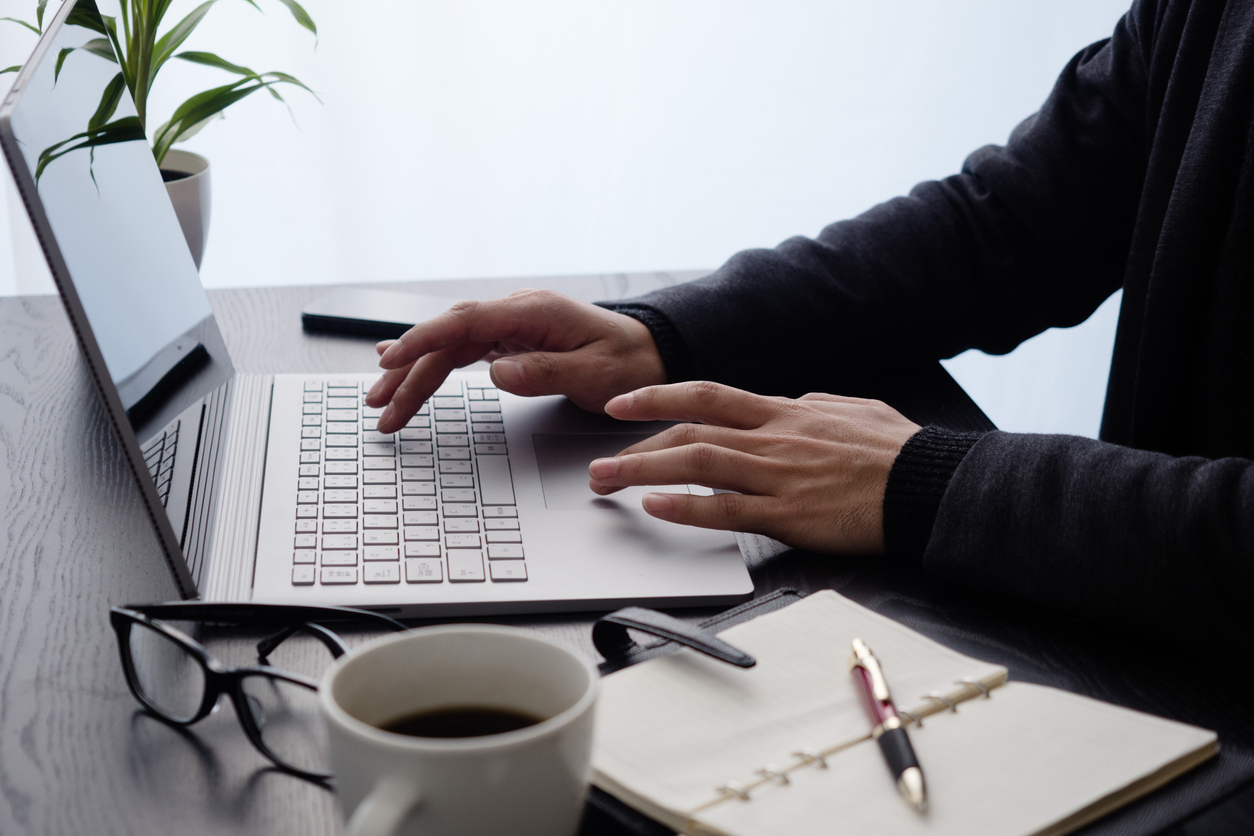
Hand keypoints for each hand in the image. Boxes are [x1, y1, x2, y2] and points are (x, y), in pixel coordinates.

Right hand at [366, 289, 665, 433]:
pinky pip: (463, 350)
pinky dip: (433, 363)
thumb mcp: (595, 374)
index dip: (423, 339)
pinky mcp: (512, 340)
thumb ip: (546, 373)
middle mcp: (517, 313)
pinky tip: (405, 367)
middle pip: (448, 337)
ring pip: (450, 346)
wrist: (650, 355)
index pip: (465, 321)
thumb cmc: (629, 364)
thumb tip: (498, 371)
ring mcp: (512, 326)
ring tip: (383, 401)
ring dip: (415, 373)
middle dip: (408, 369)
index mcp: (534, 312)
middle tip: (379, 402)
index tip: (391, 360)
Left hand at [587, 382, 921, 553]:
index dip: (659, 397)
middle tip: (598, 462)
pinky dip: (686, 507)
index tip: (624, 405)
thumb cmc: (896, 451)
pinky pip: (726, 511)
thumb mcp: (851, 409)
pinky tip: (655, 508)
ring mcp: (778, 475)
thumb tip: (791, 402)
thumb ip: (811, 406)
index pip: (707, 396)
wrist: (929, 485)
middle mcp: (774, 438)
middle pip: (689, 431)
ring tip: (606, 483)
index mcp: (785, 411)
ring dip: (643, 472)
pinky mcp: (790, 515)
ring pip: (697, 465)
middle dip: (636, 444)